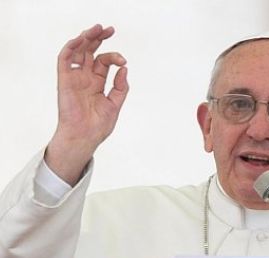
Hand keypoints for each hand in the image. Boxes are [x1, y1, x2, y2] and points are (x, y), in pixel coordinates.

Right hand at [45, 24, 128, 184]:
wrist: (85, 137)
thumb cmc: (98, 126)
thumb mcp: (115, 105)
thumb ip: (120, 87)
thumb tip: (124, 69)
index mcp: (97, 83)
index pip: (104, 62)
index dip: (114, 57)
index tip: (123, 61)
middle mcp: (85, 77)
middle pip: (90, 51)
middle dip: (99, 38)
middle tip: (109, 29)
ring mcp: (74, 78)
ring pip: (78, 51)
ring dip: (86, 38)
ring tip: (97, 29)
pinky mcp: (64, 80)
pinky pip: (65, 59)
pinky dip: (72, 48)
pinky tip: (82, 40)